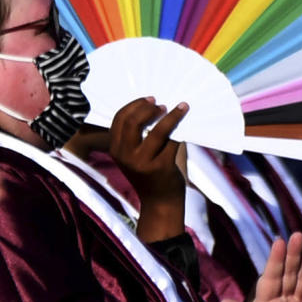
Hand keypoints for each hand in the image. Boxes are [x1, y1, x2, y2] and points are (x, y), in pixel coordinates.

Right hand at [108, 97, 188, 240]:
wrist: (160, 203)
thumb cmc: (150, 174)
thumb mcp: (135, 155)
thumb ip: (138, 134)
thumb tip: (157, 104)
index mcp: (116, 150)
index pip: (119, 119)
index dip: (134, 105)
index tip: (149, 99)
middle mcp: (125, 156)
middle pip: (133, 122)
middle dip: (149, 108)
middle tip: (162, 104)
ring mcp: (142, 162)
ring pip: (157, 131)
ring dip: (170, 116)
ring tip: (179, 108)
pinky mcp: (161, 167)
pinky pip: (172, 141)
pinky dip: (179, 129)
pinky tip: (186, 121)